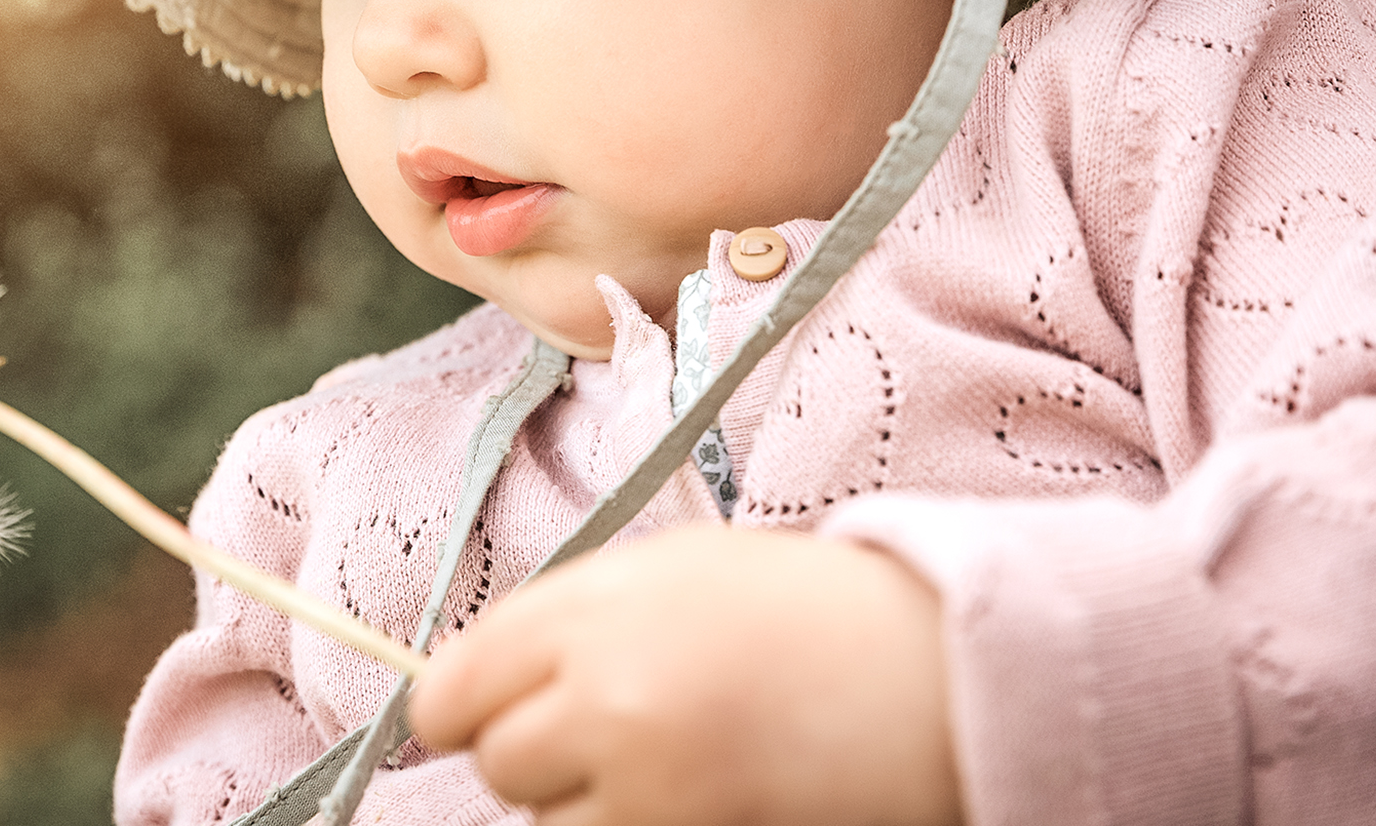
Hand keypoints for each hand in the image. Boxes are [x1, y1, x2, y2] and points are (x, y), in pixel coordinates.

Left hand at [409, 523, 961, 825]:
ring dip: (587, 804)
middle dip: (535, 754)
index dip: (459, 708)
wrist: (924, 675)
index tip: (474, 714)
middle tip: (608, 726)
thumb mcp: (670, 573)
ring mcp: (649, 791)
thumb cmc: (800, 611)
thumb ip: (565, 623)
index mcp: (595, 612)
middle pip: (498, 766)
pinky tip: (697, 791)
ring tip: (671, 756)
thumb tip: (468, 686)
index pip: (450, 692)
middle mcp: (608, 702)